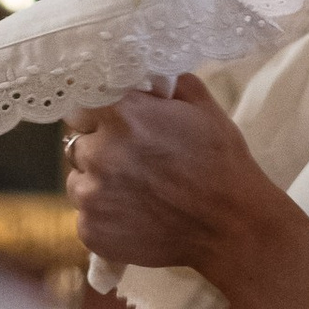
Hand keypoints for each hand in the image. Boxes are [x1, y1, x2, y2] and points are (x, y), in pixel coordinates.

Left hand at [67, 78, 264, 277]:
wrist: (232, 226)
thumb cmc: (221, 163)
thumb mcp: (201, 106)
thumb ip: (162, 83)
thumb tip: (140, 77)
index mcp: (121, 114)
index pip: (79, 107)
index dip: (97, 117)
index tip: (113, 127)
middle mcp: (99, 152)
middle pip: (76, 144)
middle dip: (99, 149)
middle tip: (132, 162)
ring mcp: (92, 195)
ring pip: (78, 181)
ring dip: (98, 184)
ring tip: (136, 192)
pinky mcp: (91, 231)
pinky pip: (86, 216)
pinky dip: (104, 216)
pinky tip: (135, 216)